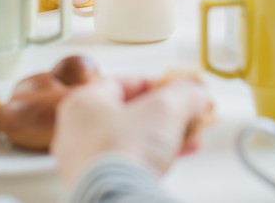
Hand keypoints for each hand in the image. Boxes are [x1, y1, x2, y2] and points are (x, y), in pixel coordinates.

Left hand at [50, 76, 211, 186]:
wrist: (115, 197)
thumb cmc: (127, 146)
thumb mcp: (166, 108)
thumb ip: (184, 94)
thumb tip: (197, 91)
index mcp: (83, 102)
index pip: (124, 82)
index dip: (157, 84)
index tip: (179, 90)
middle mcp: (78, 130)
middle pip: (130, 113)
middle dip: (166, 114)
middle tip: (188, 114)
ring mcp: (86, 160)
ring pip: (132, 139)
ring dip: (165, 136)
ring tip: (191, 137)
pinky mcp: (99, 183)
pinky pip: (129, 162)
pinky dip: (155, 156)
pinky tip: (180, 155)